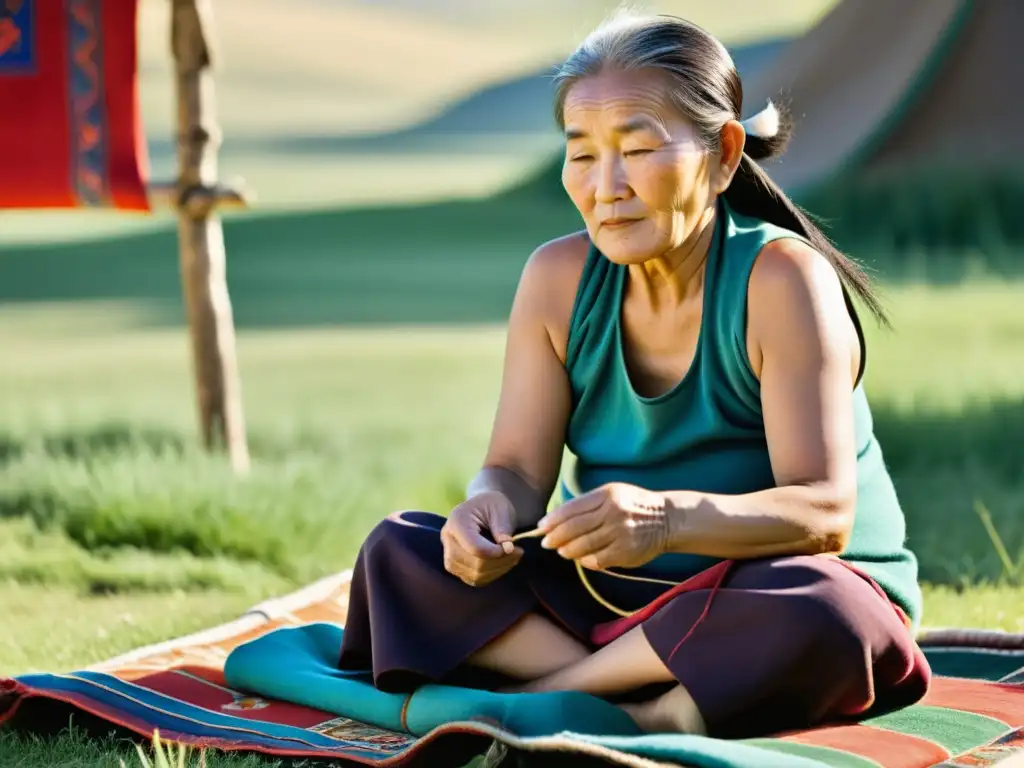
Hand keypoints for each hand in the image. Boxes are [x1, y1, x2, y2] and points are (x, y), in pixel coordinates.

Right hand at [441, 490, 523, 585]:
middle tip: (518, 552)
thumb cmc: (493, 505)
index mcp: (457, 521)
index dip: (496, 552)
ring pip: (474, 575)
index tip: (514, 547)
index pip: (475, 547)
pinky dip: (492, 575)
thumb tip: (507, 548)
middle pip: (473, 564)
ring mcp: (449, 554)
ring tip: (512, 557)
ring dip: (498, 570)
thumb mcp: (501, 508)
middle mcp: (447, 539)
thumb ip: (503, 527)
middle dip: (499, 562)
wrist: (484, 508)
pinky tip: (503, 563)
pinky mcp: (455, 566)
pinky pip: (474, 579)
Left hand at [537, 483, 670, 569]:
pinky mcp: (626, 552)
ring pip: (583, 546)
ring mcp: (620, 533)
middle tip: (546, 543)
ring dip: (567, 550)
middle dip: (555, 537)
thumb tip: (556, 519)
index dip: (553, 520)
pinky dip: (585, 561)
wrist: (667, 519)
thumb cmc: (632, 505)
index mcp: (606, 495)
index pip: (571, 509)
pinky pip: (597, 560)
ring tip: (562, 551)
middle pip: (574, 528)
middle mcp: (613, 513)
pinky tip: (581, 559)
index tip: (541, 527)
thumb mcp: (612, 493)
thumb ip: (587, 504)